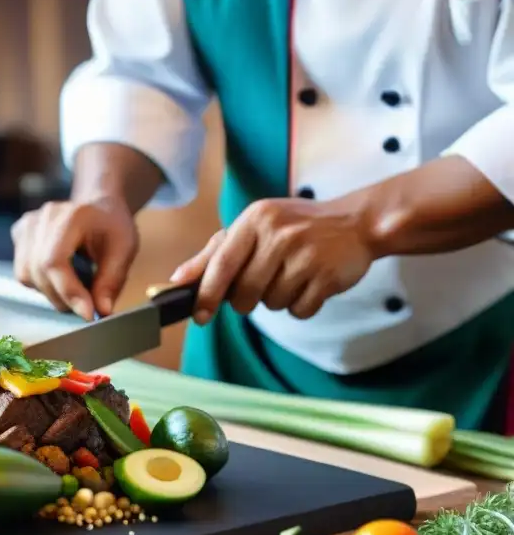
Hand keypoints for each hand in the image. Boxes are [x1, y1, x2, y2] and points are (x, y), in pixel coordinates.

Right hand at [12, 197, 139, 319]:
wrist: (99, 208)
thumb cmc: (112, 228)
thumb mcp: (124, 251)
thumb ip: (111, 281)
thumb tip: (101, 310)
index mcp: (72, 216)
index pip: (55, 261)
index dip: (68, 291)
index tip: (87, 314)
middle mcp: (44, 217)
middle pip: (38, 271)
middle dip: (62, 298)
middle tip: (86, 306)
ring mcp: (28, 224)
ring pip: (27, 275)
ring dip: (51, 292)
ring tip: (75, 288)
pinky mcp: (20, 234)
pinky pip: (23, 272)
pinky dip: (41, 284)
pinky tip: (60, 276)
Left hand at [169, 198, 374, 323]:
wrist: (356, 221)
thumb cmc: (294, 226)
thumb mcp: (254, 226)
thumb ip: (214, 252)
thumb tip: (178, 279)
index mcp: (255, 219)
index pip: (222, 264)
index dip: (207, 293)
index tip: (199, 315)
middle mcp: (279, 234)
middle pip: (244, 292)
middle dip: (246, 300)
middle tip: (262, 284)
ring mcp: (306, 255)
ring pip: (271, 304)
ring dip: (276, 300)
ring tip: (292, 276)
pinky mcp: (328, 276)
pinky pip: (299, 311)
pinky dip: (301, 306)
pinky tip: (310, 284)